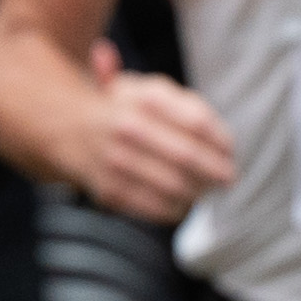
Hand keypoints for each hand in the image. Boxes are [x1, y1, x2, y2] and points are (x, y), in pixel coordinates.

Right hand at [59, 69, 238, 227]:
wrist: (69, 127)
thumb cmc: (128, 110)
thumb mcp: (153, 92)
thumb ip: (193, 110)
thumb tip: (227, 146)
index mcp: (145, 97)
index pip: (199, 123)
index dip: (222, 142)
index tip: (231, 152)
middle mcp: (128, 126)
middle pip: (188, 157)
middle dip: (216, 171)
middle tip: (228, 178)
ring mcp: (116, 159)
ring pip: (175, 186)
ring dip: (199, 192)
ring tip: (207, 191)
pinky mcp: (110, 190)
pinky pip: (156, 207)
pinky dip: (177, 208)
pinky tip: (184, 202)